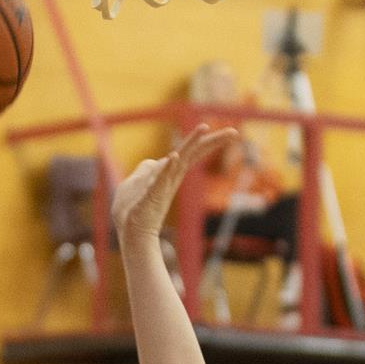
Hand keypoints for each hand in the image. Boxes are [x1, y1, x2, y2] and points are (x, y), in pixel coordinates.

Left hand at [112, 124, 237, 242]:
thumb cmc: (133, 211)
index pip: (192, 152)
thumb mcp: (138, 183)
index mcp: (169, 173)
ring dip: (190, 145)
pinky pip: (160, 181)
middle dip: (213, 142)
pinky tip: (173, 158)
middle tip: (234, 132)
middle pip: (193, 154)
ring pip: (180, 162)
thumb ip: (146, 171)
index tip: (231, 133)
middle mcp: (171, 178)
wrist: (130, 234)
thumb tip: (152, 163)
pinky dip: (167, 170)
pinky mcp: (152, 196)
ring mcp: (163, 186)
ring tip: (204, 129)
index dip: (208, 141)